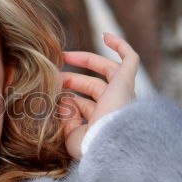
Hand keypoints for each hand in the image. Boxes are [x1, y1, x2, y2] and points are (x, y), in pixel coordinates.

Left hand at [58, 32, 138, 160]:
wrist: (105, 145)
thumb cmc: (88, 145)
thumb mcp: (69, 133)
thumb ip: (65, 117)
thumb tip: (61, 100)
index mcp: (101, 121)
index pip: (84, 104)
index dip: (67, 96)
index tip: (51, 90)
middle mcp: (115, 107)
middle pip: (94, 85)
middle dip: (73, 78)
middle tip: (54, 71)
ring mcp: (123, 93)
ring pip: (108, 70)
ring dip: (85, 61)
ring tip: (63, 56)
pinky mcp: (127, 81)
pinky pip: (131, 59)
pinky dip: (121, 45)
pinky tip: (106, 35)